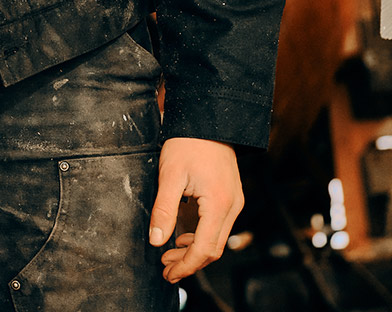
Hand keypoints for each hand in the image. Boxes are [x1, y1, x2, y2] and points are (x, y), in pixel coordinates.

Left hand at [149, 136, 242, 281]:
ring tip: (169, 255)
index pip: (204, 248)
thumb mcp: (170, 175)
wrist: (208, 119)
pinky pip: (219, 226)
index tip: (168, 273)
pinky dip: (201, 237)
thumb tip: (156, 240)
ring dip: (194, 251)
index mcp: (218, 204)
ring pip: (217, 239)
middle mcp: (232, 207)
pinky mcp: (231, 197)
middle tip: (166, 269)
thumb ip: (164, 209)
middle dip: (189, 263)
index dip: (185, 265)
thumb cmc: (188, 143)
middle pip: (213, 249)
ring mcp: (234, 202)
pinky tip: (183, 237)